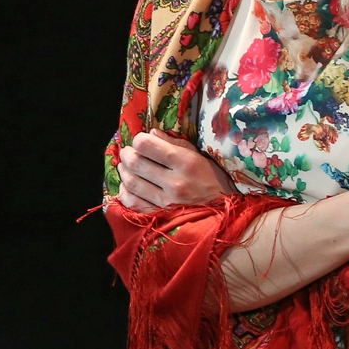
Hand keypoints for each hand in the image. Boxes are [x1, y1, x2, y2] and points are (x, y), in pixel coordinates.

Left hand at [117, 129, 236, 211]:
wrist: (224, 212)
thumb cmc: (214, 179)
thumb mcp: (200, 155)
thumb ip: (175, 143)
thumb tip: (151, 133)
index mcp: (185, 162)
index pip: (147, 146)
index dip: (139, 139)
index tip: (140, 139)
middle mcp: (174, 181)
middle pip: (136, 163)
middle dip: (127, 153)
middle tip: (127, 151)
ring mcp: (165, 201)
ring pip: (132, 182)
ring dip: (123, 171)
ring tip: (125, 165)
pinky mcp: (160, 216)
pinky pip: (133, 203)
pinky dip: (124, 192)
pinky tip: (127, 185)